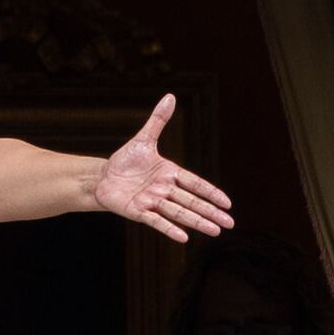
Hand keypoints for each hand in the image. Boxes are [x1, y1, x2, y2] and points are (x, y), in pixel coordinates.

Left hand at [89, 94, 236, 244]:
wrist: (103, 177)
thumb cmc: (125, 160)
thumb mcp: (143, 139)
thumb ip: (158, 120)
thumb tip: (170, 96)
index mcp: (170, 173)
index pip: (195, 184)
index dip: (211, 193)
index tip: (228, 203)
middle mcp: (164, 190)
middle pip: (192, 202)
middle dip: (211, 212)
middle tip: (230, 223)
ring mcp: (153, 202)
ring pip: (179, 213)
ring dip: (197, 222)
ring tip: (215, 231)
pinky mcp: (139, 211)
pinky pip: (157, 221)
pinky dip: (170, 229)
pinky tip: (184, 238)